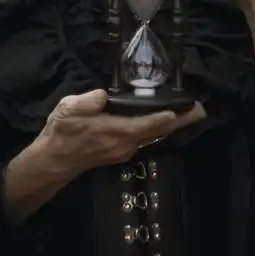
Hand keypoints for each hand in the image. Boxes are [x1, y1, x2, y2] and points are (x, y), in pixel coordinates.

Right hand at [41, 90, 204, 176]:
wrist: (54, 160)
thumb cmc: (62, 132)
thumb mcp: (68, 109)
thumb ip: (88, 101)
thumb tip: (104, 95)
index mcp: (115, 131)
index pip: (148, 124)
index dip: (167, 116)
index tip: (187, 108)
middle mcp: (125, 144)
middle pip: (157, 130)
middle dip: (179, 121)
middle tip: (201, 110)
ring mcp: (124, 150)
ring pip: (153, 136)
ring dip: (170, 125)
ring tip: (187, 113)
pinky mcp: (121, 152)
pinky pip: (145, 139)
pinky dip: (157, 129)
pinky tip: (163, 122)